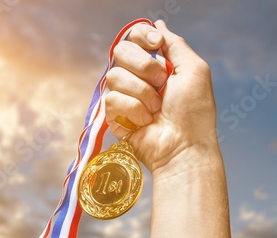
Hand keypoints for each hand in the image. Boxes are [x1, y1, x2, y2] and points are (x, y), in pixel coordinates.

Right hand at [105, 21, 218, 174]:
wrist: (183, 145)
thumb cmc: (194, 112)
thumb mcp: (194, 70)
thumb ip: (175, 44)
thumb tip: (157, 25)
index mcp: (155, 63)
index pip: (134, 37)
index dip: (141, 37)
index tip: (156, 44)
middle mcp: (136, 76)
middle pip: (120, 51)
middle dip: (143, 66)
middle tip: (162, 83)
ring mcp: (123, 95)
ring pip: (114, 76)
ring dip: (141, 93)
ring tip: (156, 109)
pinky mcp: (112, 114)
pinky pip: (111, 99)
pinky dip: (133, 110)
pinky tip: (145, 121)